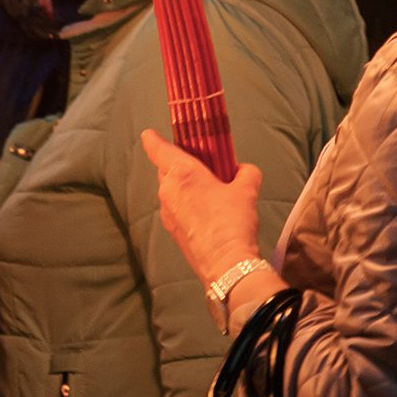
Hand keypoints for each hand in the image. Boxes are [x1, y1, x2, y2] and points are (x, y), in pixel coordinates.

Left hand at [140, 128, 262, 286]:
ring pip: (170, 190)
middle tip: (199, 164)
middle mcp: (168, 191)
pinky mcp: (171, 230)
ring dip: (183, 187)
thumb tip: (244, 171)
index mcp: (181, 173)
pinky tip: (207, 211)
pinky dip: (185, 205)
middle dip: (178, 164)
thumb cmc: (232, 222)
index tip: (150, 133)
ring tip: (208, 190)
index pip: (157, 148)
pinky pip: (175, 209)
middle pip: (165, 169)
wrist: (226, 263)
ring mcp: (167, 212)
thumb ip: (245, 173)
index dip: (153, 139)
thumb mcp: (246, 190)